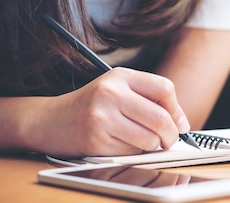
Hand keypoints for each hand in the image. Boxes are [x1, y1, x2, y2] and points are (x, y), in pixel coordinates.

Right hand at [29, 67, 190, 156]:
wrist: (48, 119)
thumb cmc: (89, 105)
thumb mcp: (115, 89)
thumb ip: (147, 98)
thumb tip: (181, 122)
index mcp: (119, 76)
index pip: (164, 89)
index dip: (177, 109)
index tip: (179, 123)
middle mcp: (111, 93)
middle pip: (160, 118)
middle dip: (172, 135)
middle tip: (170, 141)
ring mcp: (102, 117)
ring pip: (149, 139)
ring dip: (153, 146)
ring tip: (144, 142)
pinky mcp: (96, 140)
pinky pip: (131, 152)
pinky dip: (133, 153)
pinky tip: (121, 144)